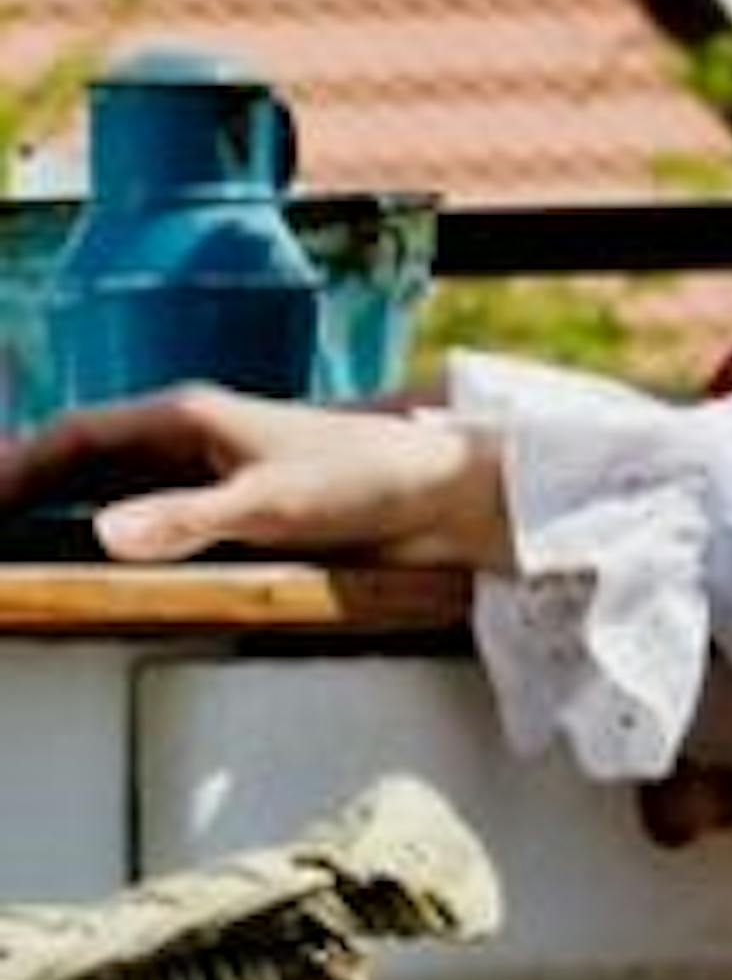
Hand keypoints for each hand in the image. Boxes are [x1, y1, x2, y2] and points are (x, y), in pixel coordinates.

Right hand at [0, 387, 511, 568]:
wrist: (440, 492)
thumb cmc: (366, 480)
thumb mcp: (274, 505)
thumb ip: (189, 519)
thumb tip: (104, 532)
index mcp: (187, 419)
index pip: (76, 436)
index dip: (17, 465)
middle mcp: (189, 438)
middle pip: (80, 458)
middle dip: (23, 486)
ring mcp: (208, 471)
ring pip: (108, 484)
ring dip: (56, 508)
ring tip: (11, 545)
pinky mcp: (232, 505)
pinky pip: (146, 512)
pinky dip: (103, 528)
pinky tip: (85, 559)